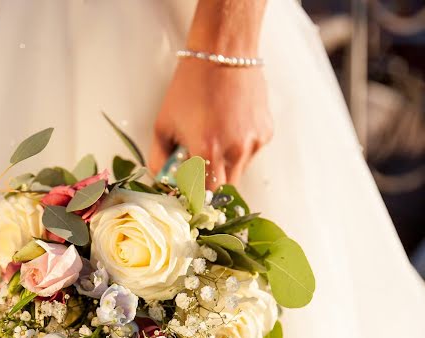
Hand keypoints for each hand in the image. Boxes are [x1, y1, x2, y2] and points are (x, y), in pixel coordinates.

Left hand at [150, 58, 272, 188]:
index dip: (196, 196)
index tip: (190, 191)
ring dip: (225, 167)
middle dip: (210, 184)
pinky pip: (251, 154)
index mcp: (206, 151)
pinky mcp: (265, 133)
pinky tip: (230, 127)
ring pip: (238, 172)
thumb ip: (159, 160)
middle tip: (200, 169)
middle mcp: (234, 151)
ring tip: (215, 139)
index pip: (204, 195)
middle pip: (223, 189)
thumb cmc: (189, 87)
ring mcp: (253, 143)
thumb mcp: (163, 124)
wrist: (223, 53)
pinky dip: (239, 150)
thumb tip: (162, 182)